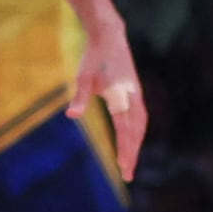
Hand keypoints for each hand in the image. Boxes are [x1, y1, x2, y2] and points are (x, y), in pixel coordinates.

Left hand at [81, 15, 150, 179]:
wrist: (109, 36)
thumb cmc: (93, 57)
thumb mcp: (83, 77)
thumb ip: (79, 97)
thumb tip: (71, 115)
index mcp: (121, 97)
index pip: (125, 130)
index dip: (125, 150)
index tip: (124, 169)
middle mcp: (133, 97)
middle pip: (136, 132)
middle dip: (132, 154)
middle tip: (127, 175)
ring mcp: (136, 94)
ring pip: (141, 125)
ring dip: (136, 144)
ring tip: (130, 162)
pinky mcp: (136, 91)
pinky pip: (140, 117)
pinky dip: (137, 132)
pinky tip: (132, 140)